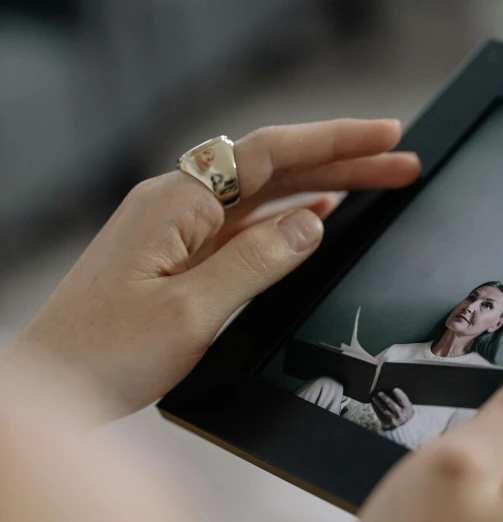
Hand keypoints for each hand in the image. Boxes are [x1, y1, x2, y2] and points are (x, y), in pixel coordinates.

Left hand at [1, 118, 419, 420]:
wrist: (52, 384)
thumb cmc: (103, 352)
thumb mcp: (191, 311)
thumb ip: (256, 262)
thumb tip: (311, 224)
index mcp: (176, 203)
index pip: (269, 154)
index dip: (333, 142)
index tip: (383, 136)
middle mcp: (178, 203)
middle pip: (275, 168)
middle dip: (342, 162)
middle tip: (399, 161)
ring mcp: (180, 227)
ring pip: (265, 195)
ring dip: (322, 187)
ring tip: (376, 184)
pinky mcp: (183, 252)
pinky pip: (247, 224)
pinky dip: (288, 217)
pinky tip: (317, 215)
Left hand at [372, 388, 413, 429]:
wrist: (404, 432)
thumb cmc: (406, 417)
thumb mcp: (409, 410)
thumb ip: (404, 402)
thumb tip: (394, 391)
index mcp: (408, 411)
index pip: (403, 400)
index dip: (399, 394)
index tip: (394, 389)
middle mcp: (401, 416)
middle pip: (392, 405)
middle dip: (385, 398)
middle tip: (380, 392)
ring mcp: (393, 421)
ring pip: (384, 409)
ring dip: (378, 402)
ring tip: (374, 397)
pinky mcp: (386, 425)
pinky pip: (379, 415)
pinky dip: (375, 408)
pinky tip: (373, 404)